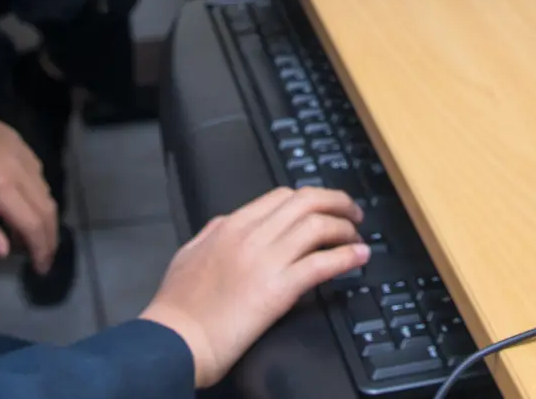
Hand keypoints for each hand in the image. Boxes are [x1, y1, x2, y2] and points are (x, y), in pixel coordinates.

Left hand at [0, 104, 58, 273]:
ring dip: (42, 213)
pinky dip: (36, 190)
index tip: (40, 270)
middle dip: (48, 236)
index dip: (40, 249)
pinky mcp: (11, 134)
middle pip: (46, 205)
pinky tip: (21, 200)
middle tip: (41, 259)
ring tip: (28, 234)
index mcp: (2, 185)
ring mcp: (17, 146)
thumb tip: (5, 250)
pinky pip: (35, 167)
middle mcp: (18, 165)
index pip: (33, 224)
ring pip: (44, 186)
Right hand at [140, 186, 366, 387]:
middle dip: (336, 202)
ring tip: (357, 237)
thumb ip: (213, 233)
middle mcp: (251, 235)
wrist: (176, 339)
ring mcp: (266, 260)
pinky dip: (346, 256)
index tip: (324, 206)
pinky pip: (322, 264)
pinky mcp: (278, 290)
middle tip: (352, 213)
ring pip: (318, 226)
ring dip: (345, 228)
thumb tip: (228, 223)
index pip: (282, 196)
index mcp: (231, 225)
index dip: (311, 198)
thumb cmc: (178, 305)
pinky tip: (359, 257)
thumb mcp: (190, 253)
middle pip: (306, 201)